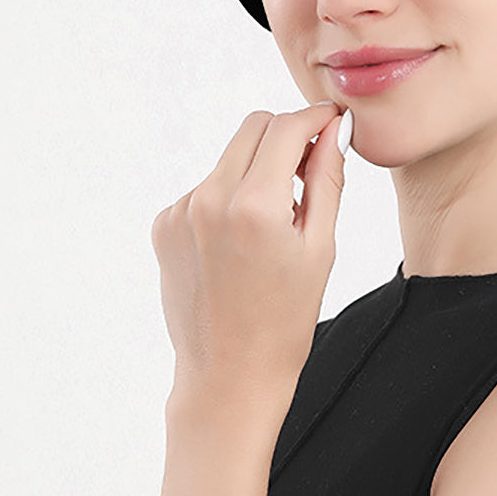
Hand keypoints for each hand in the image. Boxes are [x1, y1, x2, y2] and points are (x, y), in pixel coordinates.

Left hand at [150, 101, 348, 412]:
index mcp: (254, 206)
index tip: (332, 122)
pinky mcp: (163, 226)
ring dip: (256, 171)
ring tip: (273, 226)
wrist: (229, 376)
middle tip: (309, 169)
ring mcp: (180, 212)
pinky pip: (205, 188)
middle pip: (253, 128)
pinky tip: (240, 243)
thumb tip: (333, 129)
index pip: (286, 127)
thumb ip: (327, 179)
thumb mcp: (320, 248)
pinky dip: (228, 199)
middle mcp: (209, 200)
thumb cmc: (285, 321)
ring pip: (229, 158)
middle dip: (286, 136)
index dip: (315, 119)